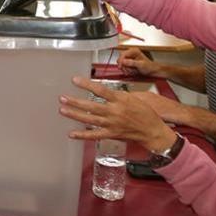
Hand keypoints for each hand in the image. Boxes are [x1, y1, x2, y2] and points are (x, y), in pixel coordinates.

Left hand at [59, 77, 176, 152]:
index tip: (75, 80)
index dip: (86, 84)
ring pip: (89, 119)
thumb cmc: (145, 113)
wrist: (152, 130)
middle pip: (91, 106)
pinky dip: (82, 135)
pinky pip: (94, 135)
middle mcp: (114, 112)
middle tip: (62, 97)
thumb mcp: (133, 98)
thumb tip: (103, 90)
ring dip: (75, 115)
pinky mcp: (111, 134)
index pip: (100, 90)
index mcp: (120, 100)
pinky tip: (71, 134)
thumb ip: (117, 95)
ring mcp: (112, 124)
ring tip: (63, 110)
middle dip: (75, 101)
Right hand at [118, 47, 160, 76]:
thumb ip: (132, 62)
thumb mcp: (141, 64)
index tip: (120, 66)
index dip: (120, 60)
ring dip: (126, 69)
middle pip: (121, 59)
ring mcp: (129, 58)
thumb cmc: (149, 66)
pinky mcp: (128, 63)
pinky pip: (123, 67)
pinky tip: (132, 71)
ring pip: (121, 64)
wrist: (152, 70)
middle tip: (128, 70)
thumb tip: (124, 61)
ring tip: (132, 71)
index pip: (123, 54)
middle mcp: (130, 53)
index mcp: (134, 51)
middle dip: (124, 66)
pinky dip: (126, 70)